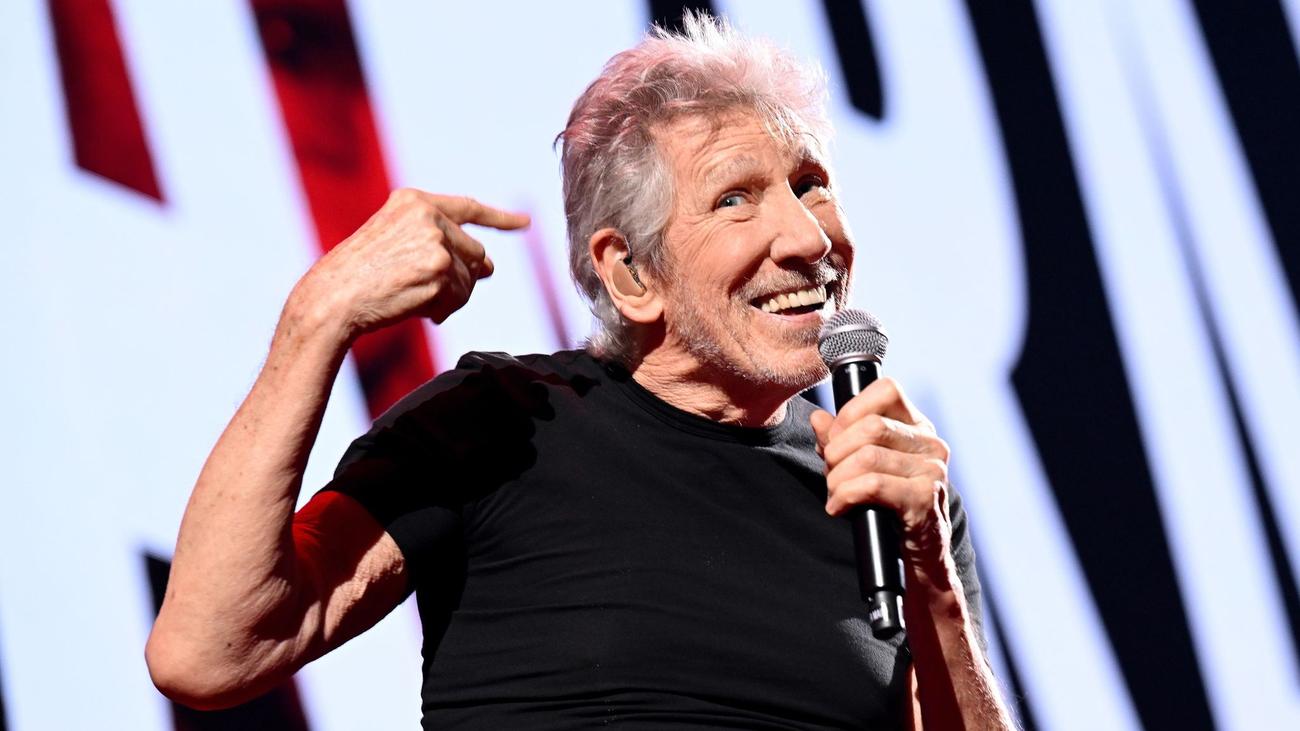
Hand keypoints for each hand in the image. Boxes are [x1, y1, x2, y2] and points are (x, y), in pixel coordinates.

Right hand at [290, 188, 529, 340]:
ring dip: (452, 297)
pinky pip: (460, 297)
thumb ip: (441, 245)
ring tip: (420, 301)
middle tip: (435, 292)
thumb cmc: (360, 277)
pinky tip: (420, 311)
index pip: (468, 208)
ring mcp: (436, 240)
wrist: (333, 298)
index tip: (524, 222)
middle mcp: (428, 214)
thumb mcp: (396, 244)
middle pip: (475, 252)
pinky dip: (445, 309)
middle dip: (463, 277)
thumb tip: (489, 267)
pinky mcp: (440, 269)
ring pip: (470, 277)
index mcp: (414, 201)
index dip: (500, 218)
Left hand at [810, 377, 953, 569]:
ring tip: (835, 495)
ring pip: (866, 457)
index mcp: (917, 425)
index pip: (886, 390)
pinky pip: (872, 485)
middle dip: (837, 451)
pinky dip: (845, 496)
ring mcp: (932, 469)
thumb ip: (840, 439)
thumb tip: (818, 418)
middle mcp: (931, 442)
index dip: (851, 411)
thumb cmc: (888, 505)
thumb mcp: (862, 466)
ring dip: (837, 480)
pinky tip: (840, 507)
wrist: (919, 552)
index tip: (835, 439)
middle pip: (869, 426)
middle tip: (830, 474)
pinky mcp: (925, 497)